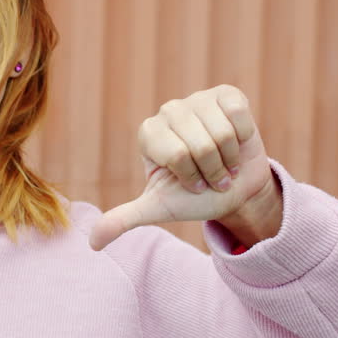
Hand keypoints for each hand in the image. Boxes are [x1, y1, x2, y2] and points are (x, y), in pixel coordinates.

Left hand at [88, 85, 276, 250]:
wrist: (236, 189)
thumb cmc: (196, 198)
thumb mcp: (158, 209)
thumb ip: (123, 220)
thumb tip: (93, 243)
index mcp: (148, 134)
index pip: (176, 155)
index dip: (191, 177)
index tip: (191, 185)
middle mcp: (168, 112)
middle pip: (201, 146)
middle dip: (213, 171)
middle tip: (212, 176)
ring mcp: (197, 100)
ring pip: (222, 132)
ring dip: (230, 158)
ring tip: (224, 162)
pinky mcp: (225, 94)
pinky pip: (238, 114)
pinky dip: (244, 136)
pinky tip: (237, 142)